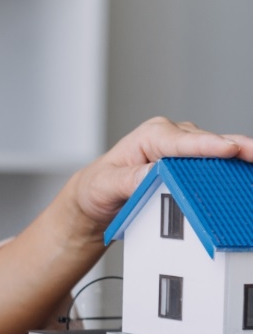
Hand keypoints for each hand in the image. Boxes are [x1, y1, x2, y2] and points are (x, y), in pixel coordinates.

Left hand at [72, 117, 252, 229]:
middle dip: (236, 153)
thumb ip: (132, 179)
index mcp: (151, 136)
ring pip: (219, 154)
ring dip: (238, 164)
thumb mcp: (107, 184)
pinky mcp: (192, 165)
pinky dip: (232, 172)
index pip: (184, 141)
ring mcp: (185, 150)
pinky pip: (217, 166)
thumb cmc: (98, 187)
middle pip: (210, 145)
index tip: (231, 150)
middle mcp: (171, 137)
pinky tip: (245, 180)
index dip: (209, 146)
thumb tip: (156, 173)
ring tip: (252, 176)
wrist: (96, 198)